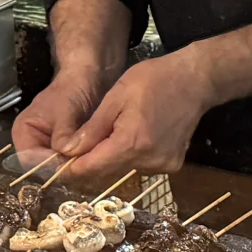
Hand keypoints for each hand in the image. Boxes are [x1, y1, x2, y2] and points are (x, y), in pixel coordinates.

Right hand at [12, 70, 106, 164]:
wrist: (85, 80)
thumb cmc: (71, 91)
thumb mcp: (66, 110)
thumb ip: (63, 133)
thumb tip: (63, 153)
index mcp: (23, 132)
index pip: (29, 160)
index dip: (48, 166)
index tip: (70, 166)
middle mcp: (31, 144)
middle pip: (42, 168)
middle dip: (61, 169)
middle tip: (83, 167)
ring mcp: (47, 148)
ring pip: (56, 168)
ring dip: (71, 168)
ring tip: (90, 164)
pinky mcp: (61, 151)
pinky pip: (66, 164)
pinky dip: (77, 163)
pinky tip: (91, 161)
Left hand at [60, 47, 222, 180]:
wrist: (196, 81)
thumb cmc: (154, 80)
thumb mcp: (116, 96)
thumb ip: (92, 129)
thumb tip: (66, 151)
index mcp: (132, 143)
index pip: (91, 168)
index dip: (70, 168)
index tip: (55, 162)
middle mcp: (148, 161)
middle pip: (106, 172)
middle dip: (90, 160)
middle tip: (78, 144)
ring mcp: (163, 165)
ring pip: (123, 169)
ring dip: (112, 156)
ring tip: (115, 130)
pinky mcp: (172, 165)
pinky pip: (141, 166)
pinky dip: (132, 155)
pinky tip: (136, 134)